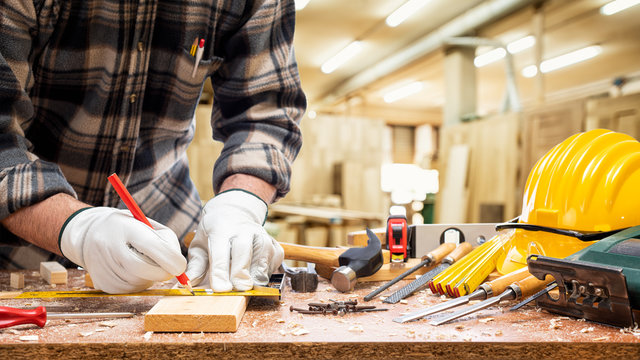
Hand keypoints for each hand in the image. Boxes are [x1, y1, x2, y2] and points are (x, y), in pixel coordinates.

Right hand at [59, 207, 186, 293]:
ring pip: (141, 282)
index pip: (153, 246)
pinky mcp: (104, 284)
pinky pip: (132, 289)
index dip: (171, 259)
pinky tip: (129, 269)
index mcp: (126, 228)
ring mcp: (105, 267)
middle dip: (163, 271)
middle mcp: (111, 247)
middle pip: (146, 270)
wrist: (90, 236)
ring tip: (141, 260)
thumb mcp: (147, 224)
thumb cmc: (129, 229)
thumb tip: (179, 266)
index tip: (180, 265)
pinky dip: (138, 282)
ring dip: (150, 276)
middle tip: (167, 266)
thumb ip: (166, 241)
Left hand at [185, 190, 283, 291]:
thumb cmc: (214, 233)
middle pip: (244, 249)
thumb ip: (195, 266)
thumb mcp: (199, 245)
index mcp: (220, 228)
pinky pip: (275, 256)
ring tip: (251, 286)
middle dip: (242, 270)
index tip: (220, 289)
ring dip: (258, 271)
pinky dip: (269, 269)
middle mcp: (242, 229)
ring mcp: (260, 233)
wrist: (234, 212)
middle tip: (239, 289)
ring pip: (264, 251)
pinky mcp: (272, 241)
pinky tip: (259, 277)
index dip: (220, 270)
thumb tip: (187, 284)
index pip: (220, 250)